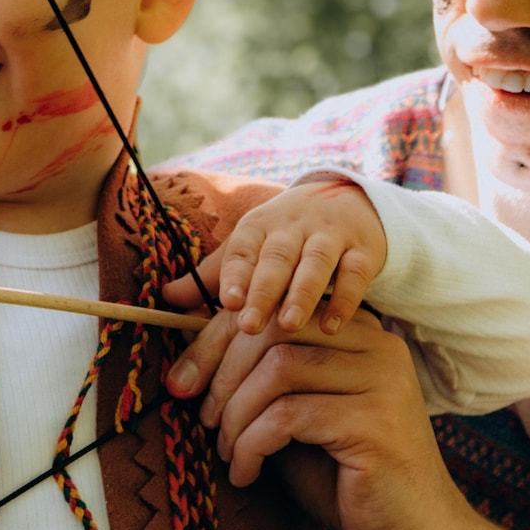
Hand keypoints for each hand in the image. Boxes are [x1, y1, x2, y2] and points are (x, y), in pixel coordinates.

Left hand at [163, 177, 385, 334]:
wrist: (348, 203)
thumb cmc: (285, 237)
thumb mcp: (250, 247)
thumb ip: (214, 275)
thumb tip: (166, 297)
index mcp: (258, 226)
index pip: (243, 249)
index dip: (235, 274)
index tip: (228, 302)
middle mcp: (293, 227)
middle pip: (277, 258)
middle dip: (263, 291)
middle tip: (250, 325)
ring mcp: (330, 237)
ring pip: (316, 264)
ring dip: (302, 295)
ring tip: (289, 325)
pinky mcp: (363, 250)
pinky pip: (355, 273)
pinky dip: (345, 299)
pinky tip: (332, 326)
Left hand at [168, 307, 475, 529]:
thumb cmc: (345, 478)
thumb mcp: (293, 418)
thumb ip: (259, 381)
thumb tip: (189, 358)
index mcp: (357, 334)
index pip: (273, 311)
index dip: (215, 340)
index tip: (181, 381)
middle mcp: (377, 346)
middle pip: (272, 329)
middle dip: (218, 372)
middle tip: (199, 417)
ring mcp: (382, 381)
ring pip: (278, 369)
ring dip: (234, 413)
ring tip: (226, 450)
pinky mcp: (377, 423)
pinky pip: (289, 417)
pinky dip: (252, 444)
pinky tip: (245, 473)